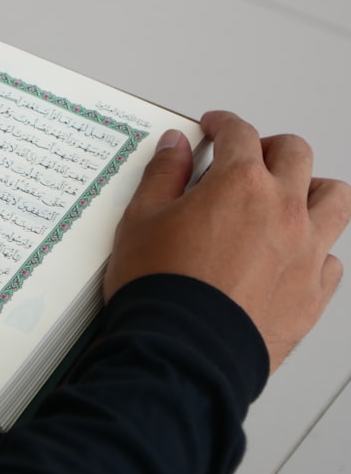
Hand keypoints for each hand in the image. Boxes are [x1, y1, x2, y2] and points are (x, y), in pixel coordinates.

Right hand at [105, 111, 350, 373]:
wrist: (183, 349)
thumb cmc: (161, 288)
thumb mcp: (141, 218)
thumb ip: (162, 174)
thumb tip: (174, 147)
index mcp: (239, 184)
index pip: (239, 133)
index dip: (223, 123)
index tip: (215, 127)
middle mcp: (283, 210)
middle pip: (295, 154)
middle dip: (269, 147)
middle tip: (248, 156)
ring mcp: (305, 252)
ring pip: (333, 199)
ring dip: (311, 189)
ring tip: (288, 196)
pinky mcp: (312, 293)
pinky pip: (331, 259)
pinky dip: (315, 248)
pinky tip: (293, 252)